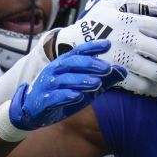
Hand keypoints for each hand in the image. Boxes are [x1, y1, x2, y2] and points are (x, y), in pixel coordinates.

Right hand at [9, 40, 125, 129]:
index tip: (108, 44)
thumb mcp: (85, 87)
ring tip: (97, 83)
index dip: (92, 47)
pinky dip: (66, 96)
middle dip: (90, 64)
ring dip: (81, 80)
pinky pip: (54, 97)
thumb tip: (123, 71)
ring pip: (65, 80)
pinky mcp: (43, 101)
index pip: (79, 52)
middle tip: (107, 68)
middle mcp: (55, 71)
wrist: (34, 112)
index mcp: (64, 64)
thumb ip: (104, 79)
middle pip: (72, 63)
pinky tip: (78, 96)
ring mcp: (48, 85)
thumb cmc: (62, 95)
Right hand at [54, 0, 156, 97]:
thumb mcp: (110, 5)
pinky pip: (141, 85)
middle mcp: (131, 40)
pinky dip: (155, 90)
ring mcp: (124, 59)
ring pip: (156, 72)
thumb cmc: (93, 23)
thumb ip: (133, 2)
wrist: (69, 44)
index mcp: (131, 21)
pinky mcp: (117, 75)